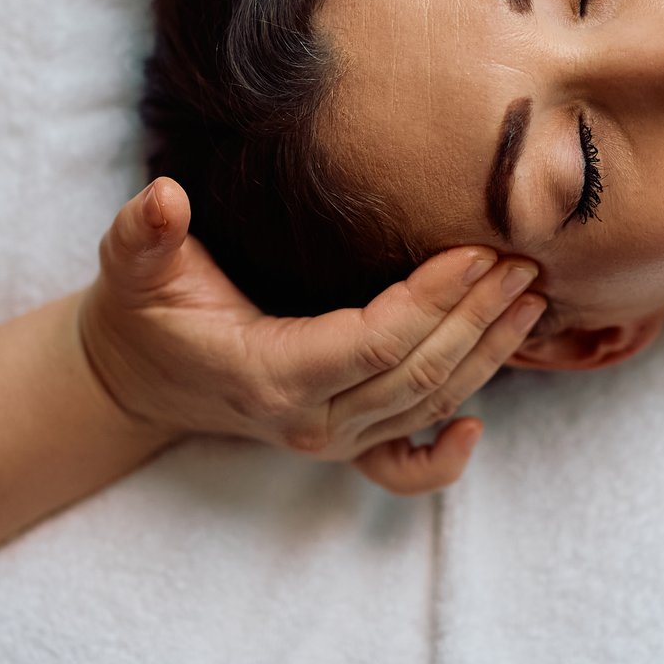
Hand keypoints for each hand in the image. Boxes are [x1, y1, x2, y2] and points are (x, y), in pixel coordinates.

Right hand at [76, 178, 545, 493]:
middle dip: (478, 318)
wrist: (132, 375)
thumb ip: (143, 232)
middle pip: (417, 376)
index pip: (375, 342)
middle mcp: (308, 421)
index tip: (475, 252)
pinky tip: (477, 426)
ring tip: (531, 300)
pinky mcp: (339, 442)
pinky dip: (443, 457)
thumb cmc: (141, 310)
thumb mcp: (131, 264)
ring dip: (486, 356)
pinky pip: (401, 464)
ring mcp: (327, 439)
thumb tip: (164, 198)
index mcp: (270, 374)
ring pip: (426, 408)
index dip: (432, 300)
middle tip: (524, 262)